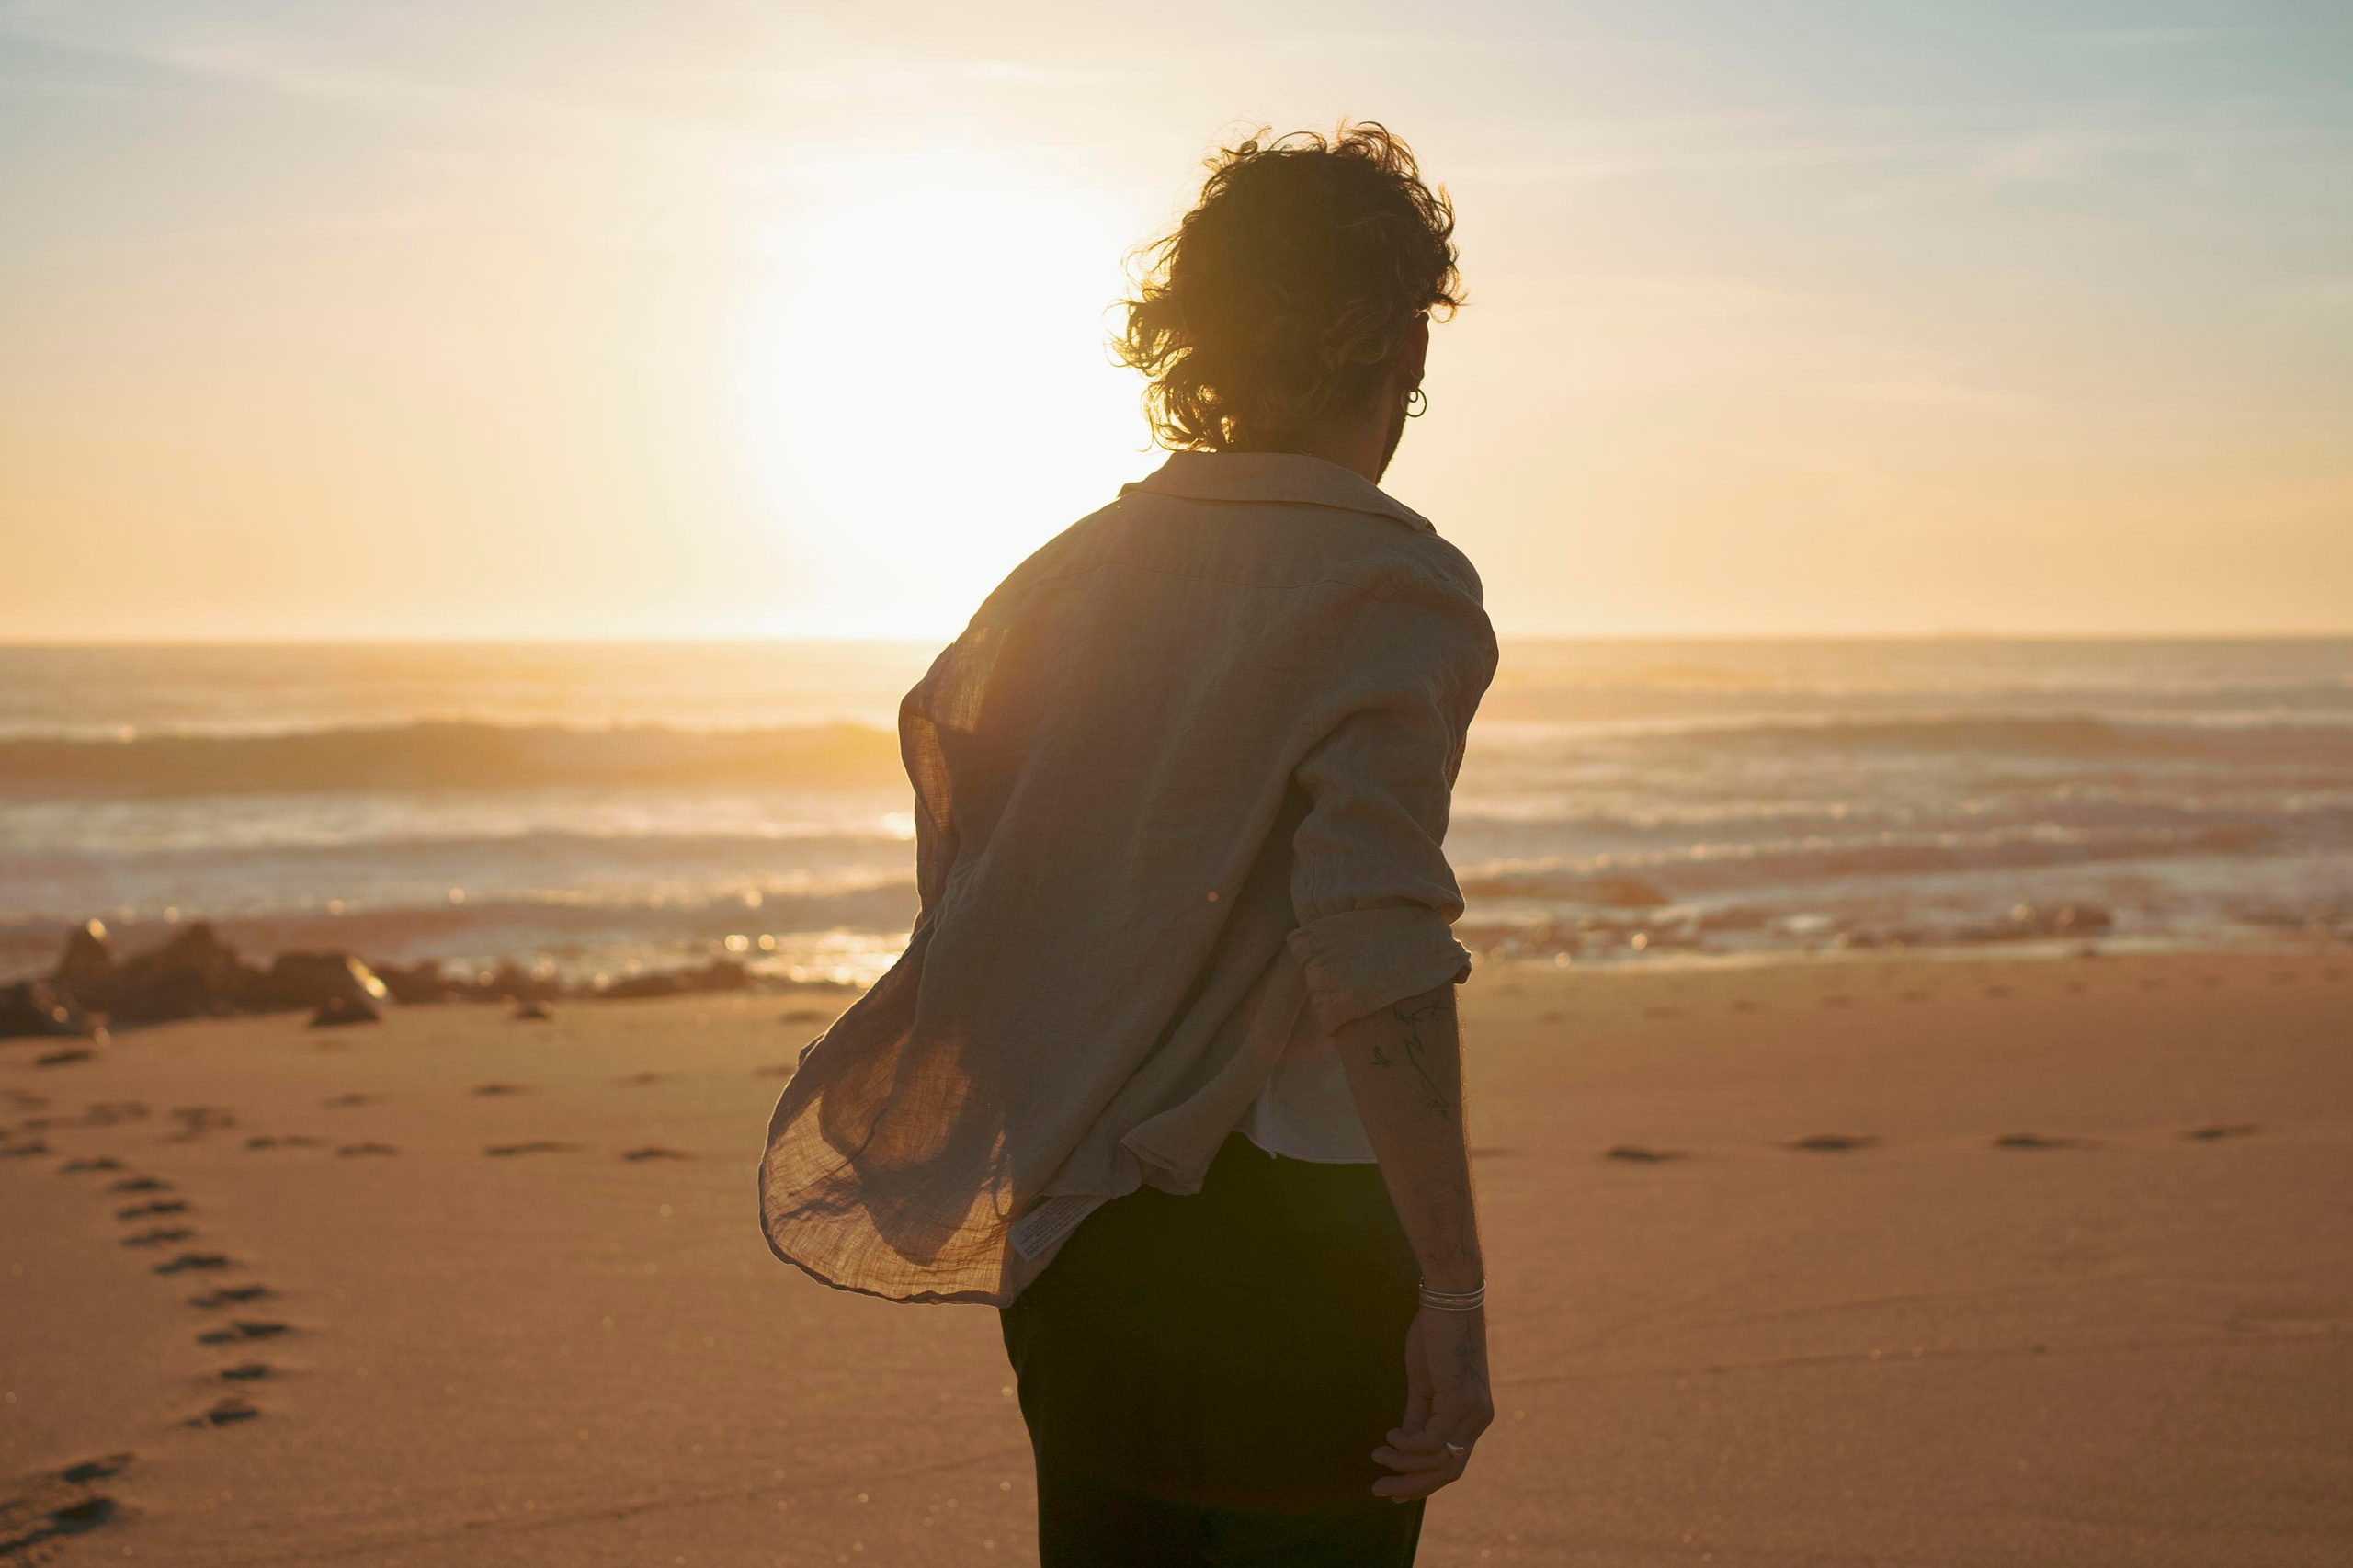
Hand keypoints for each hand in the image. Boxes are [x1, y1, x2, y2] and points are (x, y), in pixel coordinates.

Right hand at [1372, 1305, 1491, 1499]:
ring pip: (1440, 1461)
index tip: (1394, 1491)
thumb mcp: (1425, 1383)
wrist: (1449, 1297)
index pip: (1452, 1464)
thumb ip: (1417, 1416)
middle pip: (1449, 1472)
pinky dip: (1407, 1444)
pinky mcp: (1459, 1399)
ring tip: (1377, 1454)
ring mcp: (1472, 1411)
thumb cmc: (1436, 1334)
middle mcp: (1480, 1419)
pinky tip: (1390, 1436)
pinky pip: (1432, 1440)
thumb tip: (1403, 1445)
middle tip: (1378, 1490)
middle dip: (1412, 1486)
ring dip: (1403, 1464)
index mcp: (1475, 1415)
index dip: (1423, 1482)